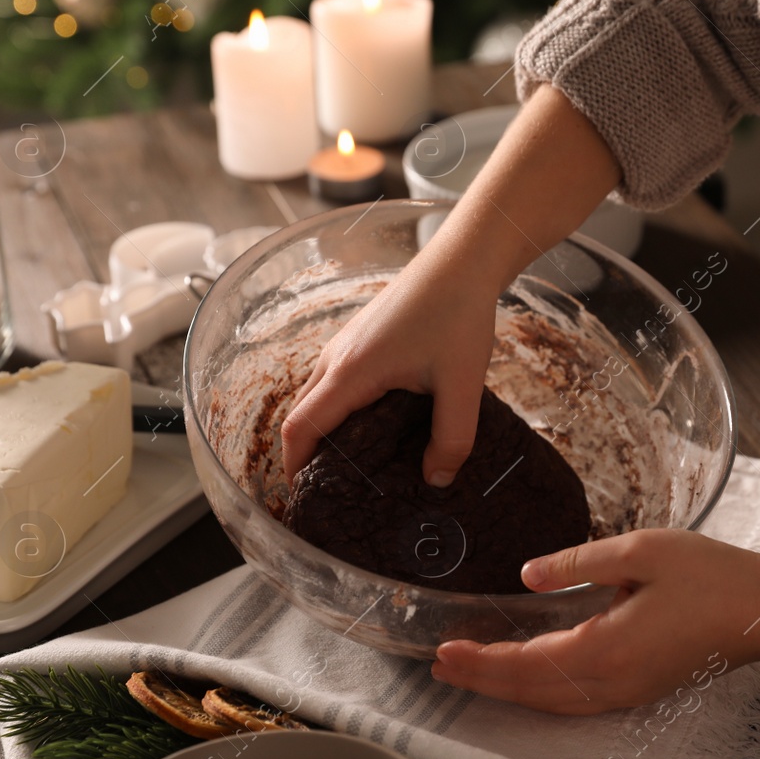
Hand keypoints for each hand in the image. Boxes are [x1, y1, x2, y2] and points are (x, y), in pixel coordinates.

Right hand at [280, 85, 621, 486]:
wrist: (463, 260)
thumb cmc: (459, 315)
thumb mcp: (463, 385)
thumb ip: (452, 438)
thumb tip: (437, 480)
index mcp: (351, 372)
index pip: (300, 428)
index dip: (295, 466)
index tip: (305, 498)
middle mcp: (337, 356)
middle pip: (301, 414)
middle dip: (306, 454)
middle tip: (330, 492)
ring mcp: (345, 343)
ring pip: (316, 395)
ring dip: (323, 430)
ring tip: (351, 465)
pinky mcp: (360, 336)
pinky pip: (333, 380)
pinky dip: (337, 408)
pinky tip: (372, 424)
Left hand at [430, 529, 759, 714]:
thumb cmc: (709, 575)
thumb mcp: (640, 550)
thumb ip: (577, 563)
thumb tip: (527, 575)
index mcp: (606, 649)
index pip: (527, 663)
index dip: (482, 659)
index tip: (444, 649)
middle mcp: (611, 682)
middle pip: (531, 692)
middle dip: (482, 679)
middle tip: (439, 664)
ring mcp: (626, 692)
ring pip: (551, 702)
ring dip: (507, 689)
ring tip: (470, 671)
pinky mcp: (638, 689)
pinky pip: (574, 701)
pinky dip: (539, 692)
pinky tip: (525, 677)